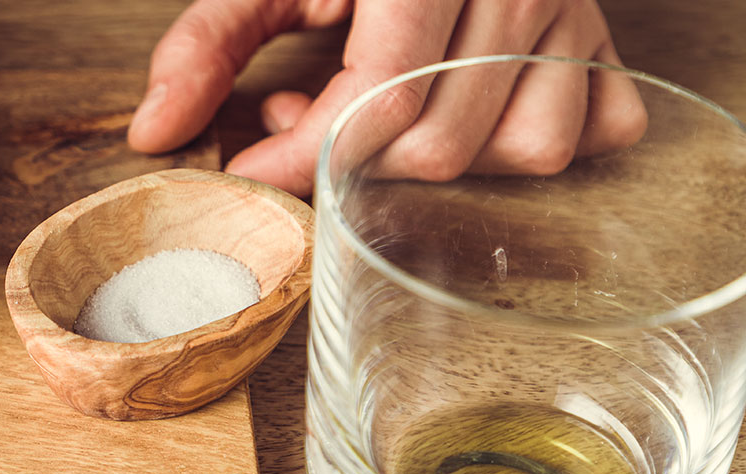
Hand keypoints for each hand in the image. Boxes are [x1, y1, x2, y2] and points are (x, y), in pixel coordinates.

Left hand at [128, 0, 647, 195]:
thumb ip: (204, 43)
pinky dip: (531, 145)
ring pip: (526, 150)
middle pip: (444, 143)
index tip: (246, 172)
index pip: (380, 98)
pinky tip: (465, 117)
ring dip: (440, 159)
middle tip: (307, 118)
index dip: (303, 155)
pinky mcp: (606, 42)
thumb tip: (152, 132)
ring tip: (378, 113)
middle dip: (357, 160)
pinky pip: (599, 133)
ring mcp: (576, 12)